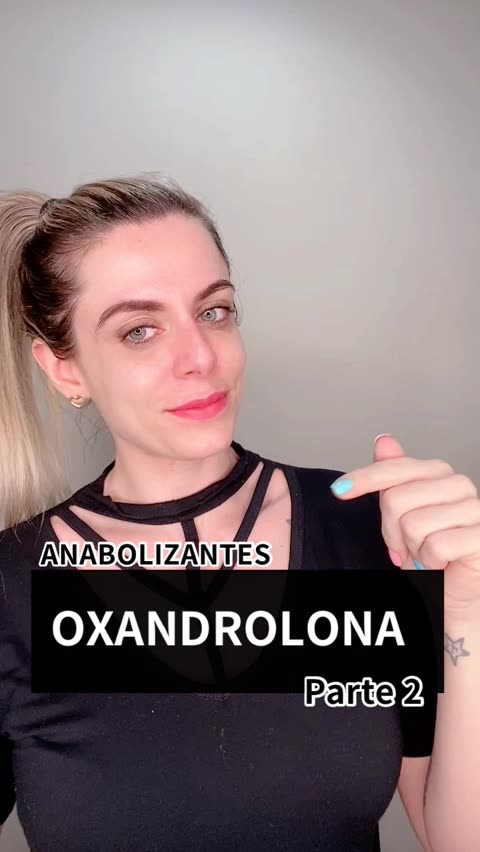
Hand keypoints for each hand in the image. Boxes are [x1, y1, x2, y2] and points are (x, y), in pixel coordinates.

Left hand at [330, 434, 479, 621]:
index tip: (339, 490)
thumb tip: (384, 442)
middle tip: (405, 546)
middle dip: (392, 531)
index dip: (364, 479)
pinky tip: (440, 564)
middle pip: (396, 499)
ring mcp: (475, 510)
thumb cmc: (432, 552)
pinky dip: (429, 562)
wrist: (456, 590)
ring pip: (413, 525)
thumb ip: (394, 477)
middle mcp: (461, 486)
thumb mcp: (404, 512)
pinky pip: (435, 546)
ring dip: (412, 549)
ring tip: (424, 555)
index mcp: (441, 474)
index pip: (396, 468)